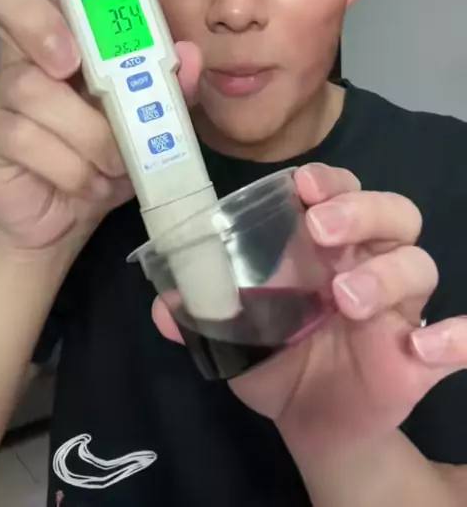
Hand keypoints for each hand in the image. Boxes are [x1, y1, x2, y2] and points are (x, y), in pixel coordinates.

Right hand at [0, 0, 201, 257]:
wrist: (67, 216)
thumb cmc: (107, 155)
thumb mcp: (148, 121)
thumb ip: (168, 86)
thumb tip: (186, 54)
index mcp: (66, 32)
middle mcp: (24, 49)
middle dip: (38, 18)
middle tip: (70, 62)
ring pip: (32, 87)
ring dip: (86, 133)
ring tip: (112, 161)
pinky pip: (28, 137)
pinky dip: (73, 165)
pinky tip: (86, 180)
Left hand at [153, 163, 466, 457]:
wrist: (313, 419)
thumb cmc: (280, 356)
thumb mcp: (236, 335)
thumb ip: (203, 315)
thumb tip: (163, 305)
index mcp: (329, 245)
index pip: (341, 191)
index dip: (329, 180)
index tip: (302, 185)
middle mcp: (370, 261)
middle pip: (393, 212)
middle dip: (361, 210)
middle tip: (320, 228)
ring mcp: (400, 307)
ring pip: (419, 263)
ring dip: (386, 272)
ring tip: (345, 298)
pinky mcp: (422, 355)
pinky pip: (460, 338)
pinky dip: (454, 337)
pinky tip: (420, 347)